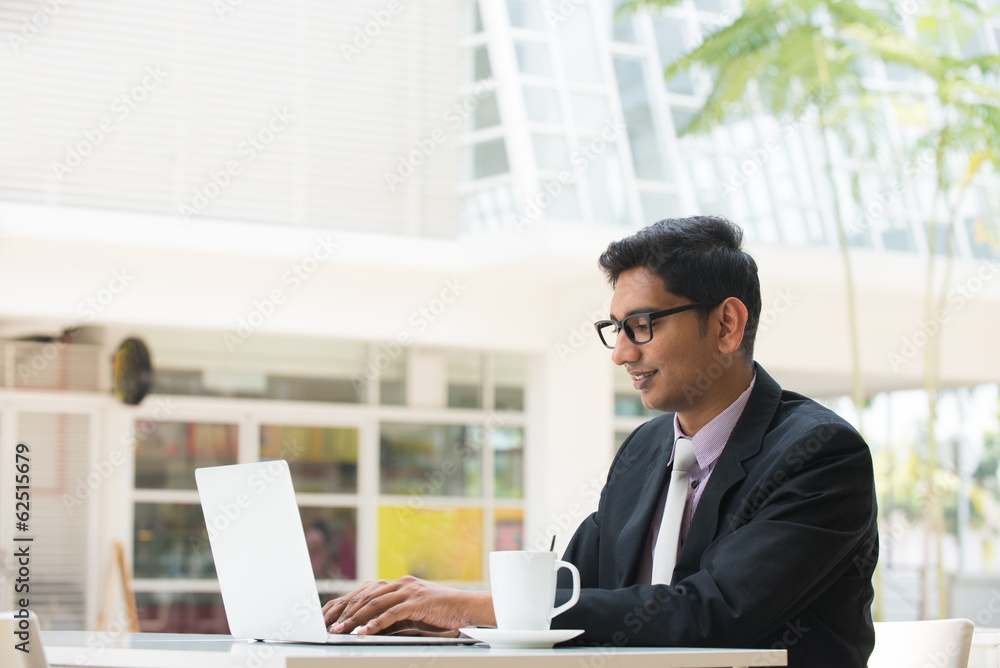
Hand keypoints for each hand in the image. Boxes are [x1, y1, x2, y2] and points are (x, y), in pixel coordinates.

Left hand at [322, 576, 494, 635]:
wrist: (466, 607)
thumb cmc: (442, 612)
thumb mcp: (414, 611)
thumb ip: (395, 613)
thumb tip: (372, 626)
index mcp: (399, 584)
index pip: (367, 592)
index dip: (349, 605)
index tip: (335, 619)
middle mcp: (401, 583)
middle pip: (366, 596)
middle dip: (346, 612)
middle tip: (331, 627)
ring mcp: (409, 591)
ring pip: (374, 603)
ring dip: (355, 619)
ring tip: (341, 631)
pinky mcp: (417, 601)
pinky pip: (390, 613)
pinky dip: (375, 624)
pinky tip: (363, 633)